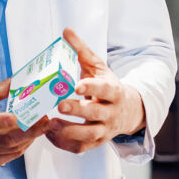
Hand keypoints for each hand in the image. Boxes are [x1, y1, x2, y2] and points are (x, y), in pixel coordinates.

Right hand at [0, 80, 49, 167]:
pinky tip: (29, 135)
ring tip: (42, 125)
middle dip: (30, 130)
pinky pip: (11, 155)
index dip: (1, 122)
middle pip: (7, 139)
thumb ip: (2, 90)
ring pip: (13, 149)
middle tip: (45, 120)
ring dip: (30, 137)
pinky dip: (23, 145)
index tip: (15, 117)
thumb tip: (22, 80)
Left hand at [45, 27, 145, 154]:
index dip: (92, 88)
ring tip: (51, 124)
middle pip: (95, 114)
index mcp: (113, 91)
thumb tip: (66, 31)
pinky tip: (49, 134)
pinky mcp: (96, 143)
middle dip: (78, 111)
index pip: (104, 90)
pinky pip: (81, 148)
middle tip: (59, 105)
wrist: (128, 111)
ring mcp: (104, 130)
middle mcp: (110, 113)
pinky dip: (64, 144)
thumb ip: (82, 50)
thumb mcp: (98, 67)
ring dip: (69, 132)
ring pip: (89, 135)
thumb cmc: (108, 86)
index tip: (77, 86)